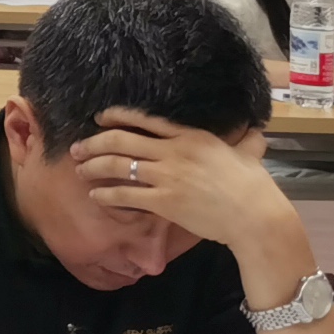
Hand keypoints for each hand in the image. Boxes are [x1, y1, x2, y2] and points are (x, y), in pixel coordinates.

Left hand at [67, 107, 290, 254]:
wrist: (255, 217)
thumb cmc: (253, 186)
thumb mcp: (247, 154)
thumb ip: (243, 141)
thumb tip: (255, 133)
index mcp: (191, 135)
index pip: (144, 118)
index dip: (116, 116)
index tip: (100, 118)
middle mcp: (174, 151)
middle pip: (121, 139)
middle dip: (93, 142)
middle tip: (77, 147)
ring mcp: (167, 176)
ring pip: (117, 165)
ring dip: (93, 166)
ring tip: (79, 170)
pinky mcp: (164, 201)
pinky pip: (125, 194)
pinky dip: (106, 195)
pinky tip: (96, 196)